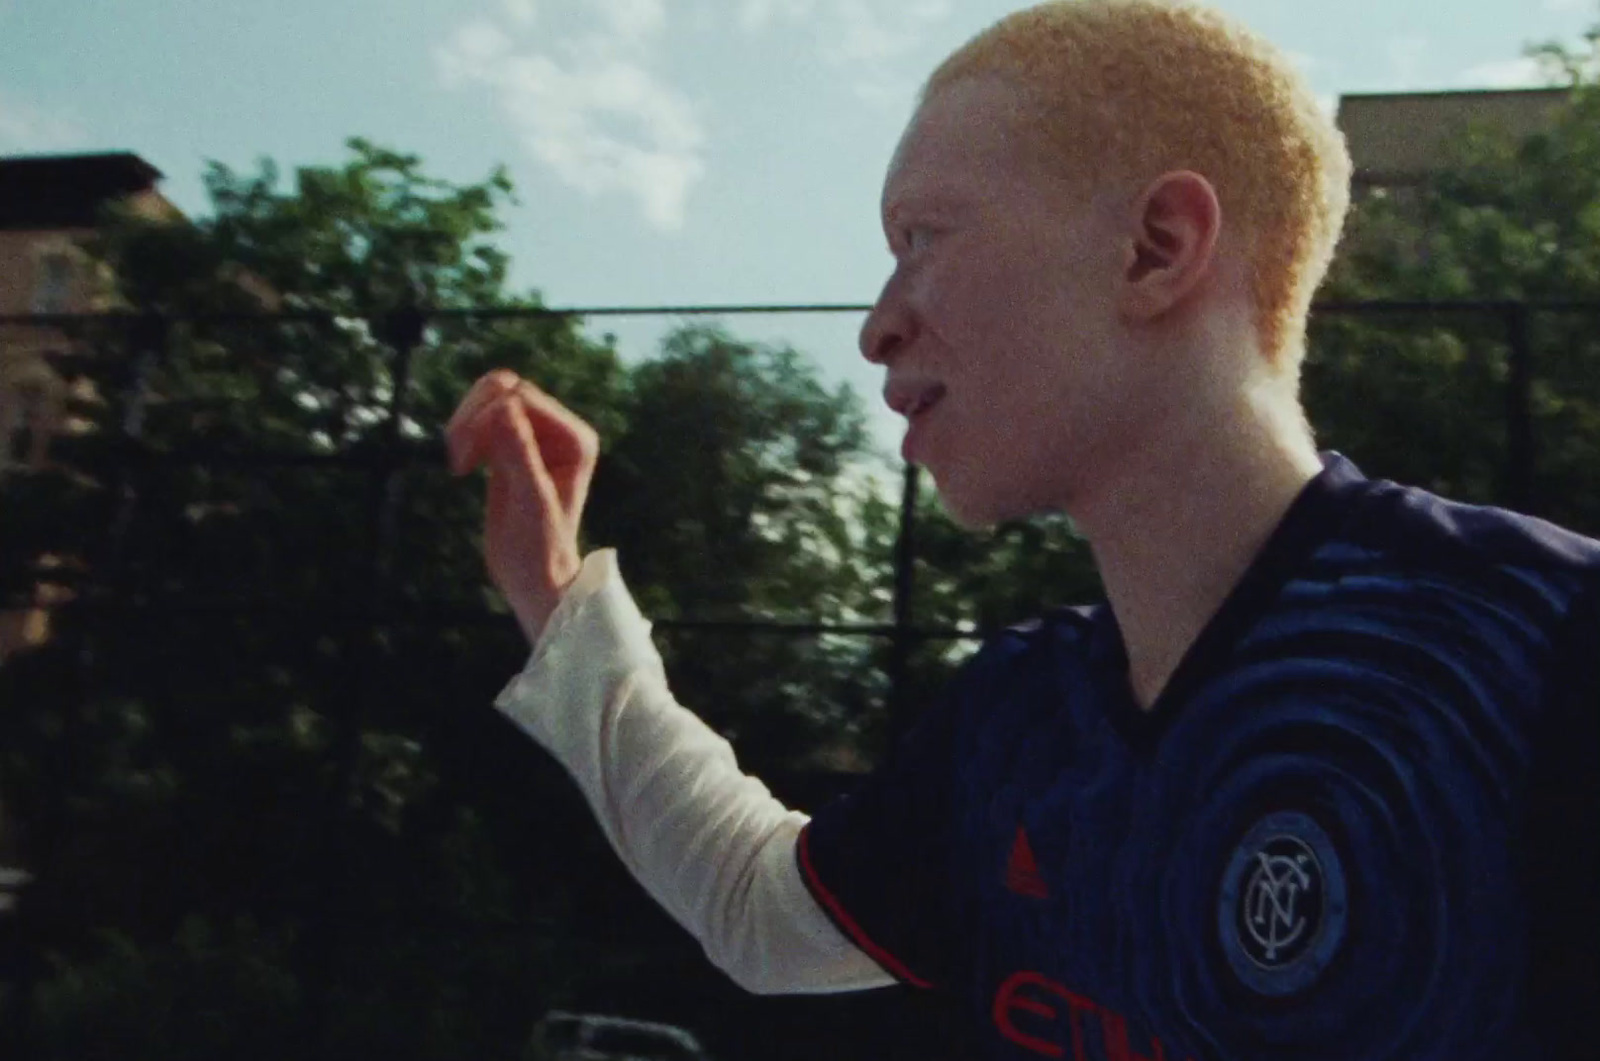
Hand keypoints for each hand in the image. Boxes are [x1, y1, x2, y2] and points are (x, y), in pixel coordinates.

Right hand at [444, 370, 600, 645]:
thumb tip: (502, 407)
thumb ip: (519, 454)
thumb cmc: (540, 550)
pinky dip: (464, 434)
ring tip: (458, 464)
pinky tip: (464, 466)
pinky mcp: (512, 445)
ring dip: (464, 425)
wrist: (532, 578)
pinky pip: (481, 417)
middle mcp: (559, 431)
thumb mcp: (529, 503)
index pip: (521, 398)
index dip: (486, 420)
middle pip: (503, 389)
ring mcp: (535, 436)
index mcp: (575, 439)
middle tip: (458, 460)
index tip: (465, 463)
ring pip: (489, 398)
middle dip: (472, 418)